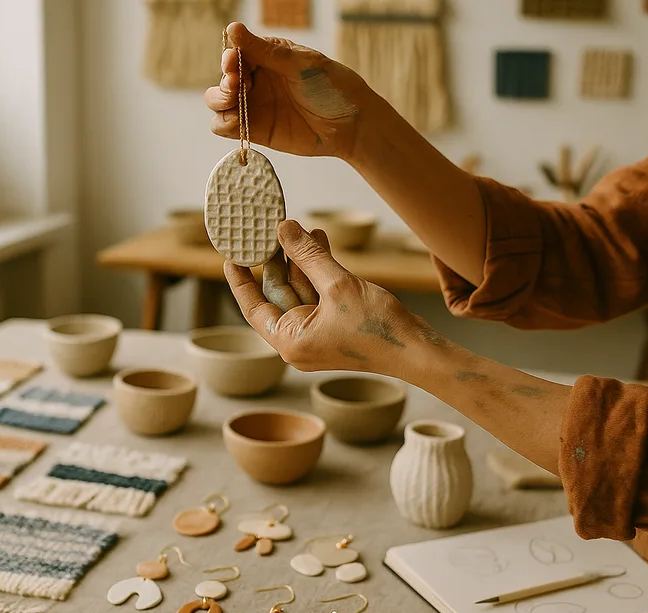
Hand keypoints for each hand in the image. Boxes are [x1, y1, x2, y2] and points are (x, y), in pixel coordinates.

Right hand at [205, 22, 372, 159]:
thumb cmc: (332, 87)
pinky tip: (236, 120)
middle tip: (234, 83)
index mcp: (267, 57)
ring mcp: (255, 105)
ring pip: (219, 102)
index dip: (230, 58)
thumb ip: (265, 51)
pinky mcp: (256, 130)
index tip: (234, 61)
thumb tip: (232, 28)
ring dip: (219, 99)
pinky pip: (227, 127)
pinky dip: (224, 123)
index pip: (236, 53)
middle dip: (224, 80)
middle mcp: (257, 80)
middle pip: (223, 78)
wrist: (351, 125)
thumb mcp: (299, 64)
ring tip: (233, 100)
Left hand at [225, 220, 425, 373]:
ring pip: (300, 290)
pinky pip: (317, 293)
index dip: (240, 280)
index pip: (252, 307)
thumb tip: (284, 228)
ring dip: (301, 260)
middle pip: (277, 294)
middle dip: (278, 260)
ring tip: (301, 228)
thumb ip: (308, 256)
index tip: (231, 255)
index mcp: (289, 340)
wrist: (416, 350)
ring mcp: (317, 333)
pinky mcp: (334, 325)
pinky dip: (318, 270)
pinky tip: (318, 241)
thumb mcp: (338, 285)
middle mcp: (299, 340)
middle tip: (272, 229)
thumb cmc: (377, 328)